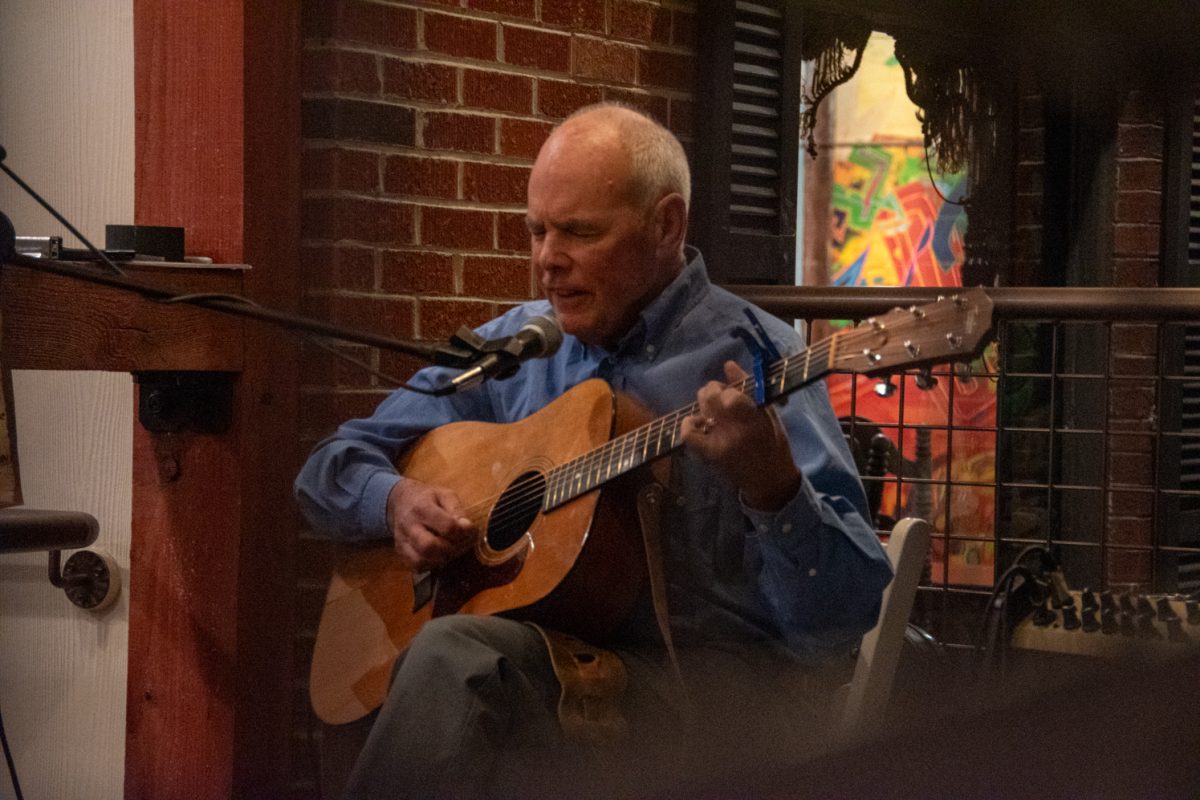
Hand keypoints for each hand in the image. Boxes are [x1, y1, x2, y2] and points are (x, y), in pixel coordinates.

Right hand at [385, 478, 476, 570]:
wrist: (401, 501)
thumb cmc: (427, 498)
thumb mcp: (445, 494)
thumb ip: (456, 509)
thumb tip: (466, 527)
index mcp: (421, 507)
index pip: (446, 526)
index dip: (463, 532)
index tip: (471, 530)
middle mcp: (408, 525)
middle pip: (429, 547)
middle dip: (451, 548)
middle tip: (461, 543)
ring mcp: (402, 541)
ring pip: (421, 560)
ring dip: (442, 559)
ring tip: (451, 549)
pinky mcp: (401, 552)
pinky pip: (416, 566)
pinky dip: (431, 565)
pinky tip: (439, 555)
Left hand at [681, 360, 801, 510]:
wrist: (769, 480)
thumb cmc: (773, 444)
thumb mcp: (769, 414)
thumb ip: (750, 388)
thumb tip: (728, 364)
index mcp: (754, 419)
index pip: (731, 395)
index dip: (729, 390)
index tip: (734, 393)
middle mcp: (735, 429)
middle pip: (710, 396)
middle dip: (714, 390)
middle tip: (721, 396)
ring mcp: (720, 441)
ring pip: (701, 408)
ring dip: (705, 404)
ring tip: (714, 411)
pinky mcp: (710, 454)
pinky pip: (689, 435)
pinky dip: (689, 424)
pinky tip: (697, 422)